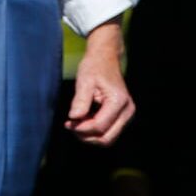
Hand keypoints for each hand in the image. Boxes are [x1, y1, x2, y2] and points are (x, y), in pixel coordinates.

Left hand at [66, 20, 134, 145]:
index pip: (100, 126)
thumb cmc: (95, 66)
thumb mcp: (84, 80)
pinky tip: (83, 120)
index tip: (68, 123)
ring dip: (90, 135)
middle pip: (106, 138)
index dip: (81, 128)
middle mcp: (127, 111)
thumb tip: (73, 119)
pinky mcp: (123, 116)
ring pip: (108, 138)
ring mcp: (127, 115)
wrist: (106, 58)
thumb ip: (80, 100)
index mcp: (119, 101)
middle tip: (71, 126)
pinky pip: (109, 131)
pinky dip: (95, 130)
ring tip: (76, 123)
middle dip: (87, 136)